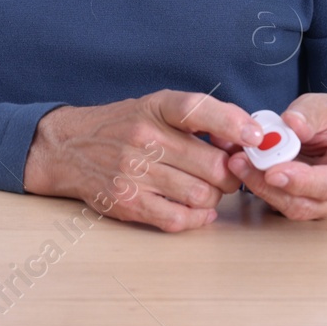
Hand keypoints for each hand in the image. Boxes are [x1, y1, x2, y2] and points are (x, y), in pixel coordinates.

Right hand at [22, 89, 263, 232]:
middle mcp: (144, 137)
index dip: (234, 123)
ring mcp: (134, 172)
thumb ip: (202, 118)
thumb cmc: (124, 126)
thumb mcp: (157, 108)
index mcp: (156, 107)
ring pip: (201, 195)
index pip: (198, 109)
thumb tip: (245, 138)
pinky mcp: (127, 202)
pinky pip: (179, 219)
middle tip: (225, 173)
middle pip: (213, 165)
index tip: (257, 137)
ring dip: (213, 197)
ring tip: (205, 189)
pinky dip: (196, 218)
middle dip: (230, 174)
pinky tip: (195, 209)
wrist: (69, 148)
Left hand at [225, 93, 326, 221]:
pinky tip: (244, 167)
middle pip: (304, 204)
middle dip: (268, 187)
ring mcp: (323, 204)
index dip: (300, 182)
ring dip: (260, 187)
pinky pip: (280, 202)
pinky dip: (260, 187)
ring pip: (288, 207)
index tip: (272, 172)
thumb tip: (292, 124)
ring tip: (237, 162)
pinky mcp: (303, 204)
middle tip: (240, 163)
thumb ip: (310, 114)